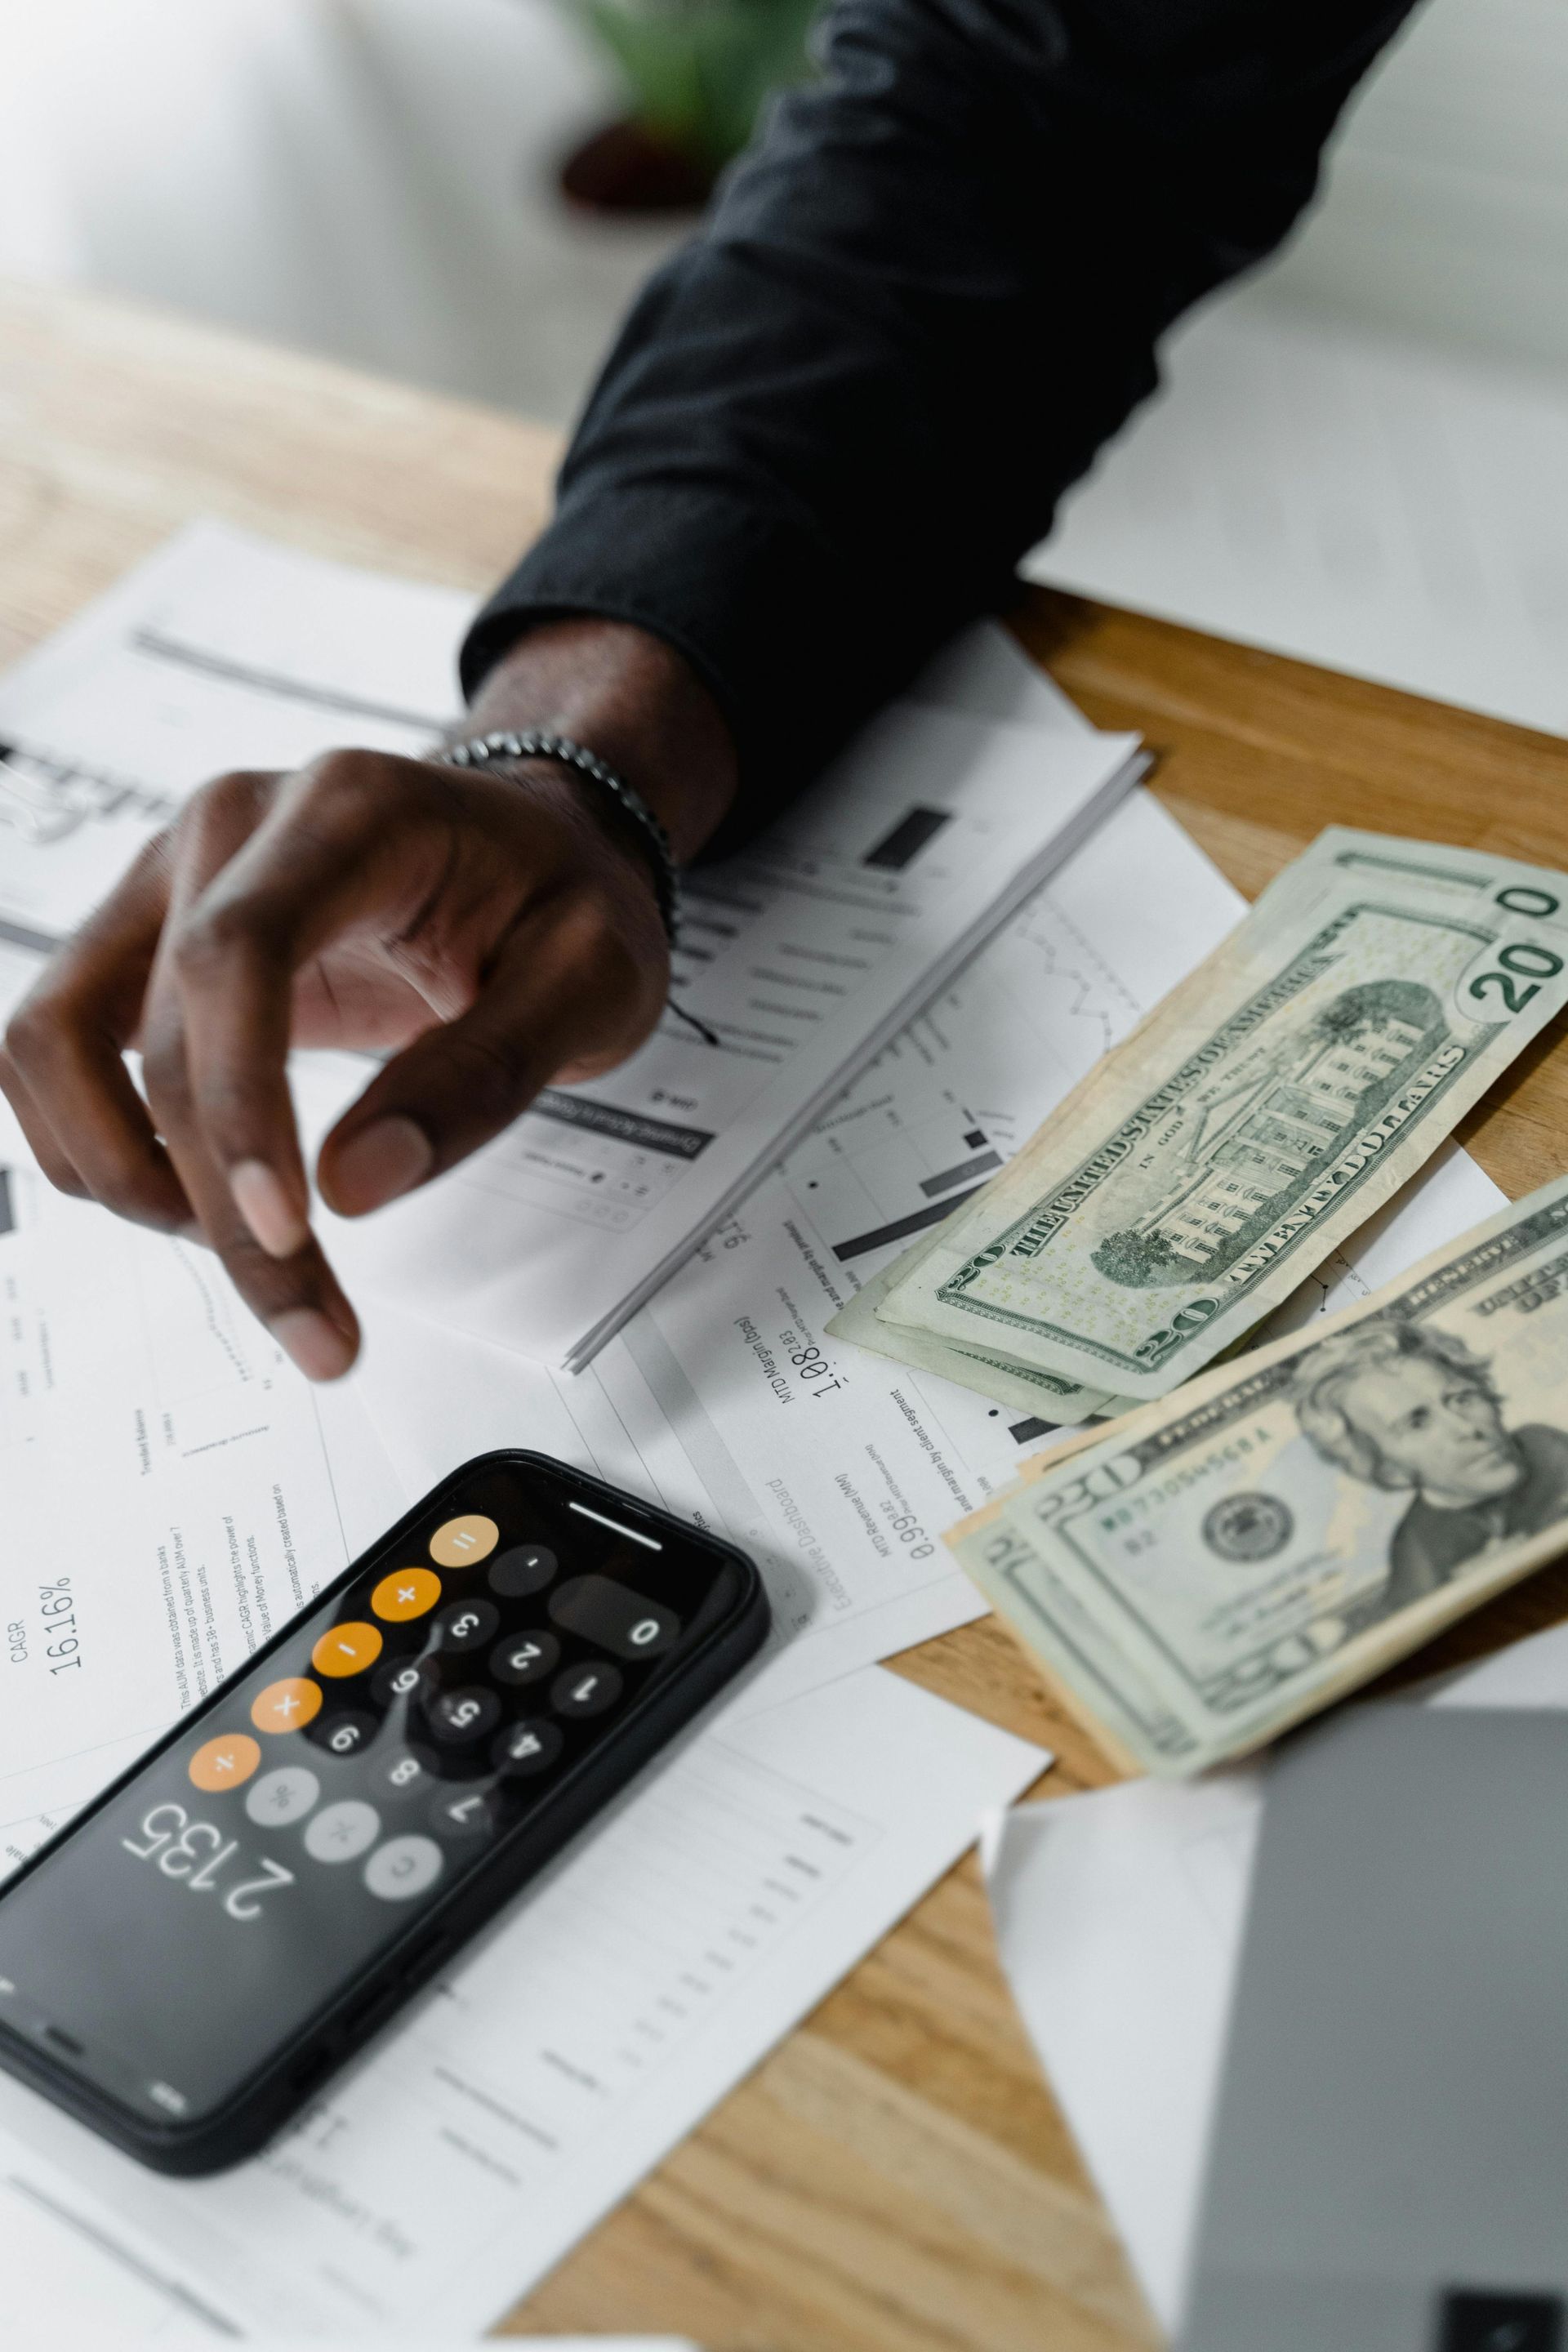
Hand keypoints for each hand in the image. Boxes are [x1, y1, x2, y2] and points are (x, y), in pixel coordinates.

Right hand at [0, 620, 735, 1378]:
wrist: (536, 845)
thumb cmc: (565, 895)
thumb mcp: (591, 980)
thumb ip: (484, 1073)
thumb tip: (358, 1185)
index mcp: (347, 811)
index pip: (237, 952)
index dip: (239, 1102)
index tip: (286, 1229)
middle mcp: (228, 831)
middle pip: (165, 1036)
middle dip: (227, 1210)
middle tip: (315, 1327)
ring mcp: (167, 882)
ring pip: (59, 1045)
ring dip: (126, 1181)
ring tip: (255, 1254)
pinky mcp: (142, 943)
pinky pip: (53, 1049)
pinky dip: (94, 1145)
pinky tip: (196, 1202)